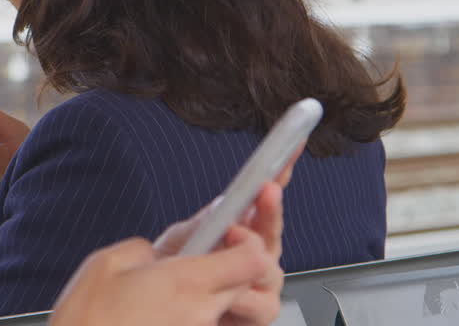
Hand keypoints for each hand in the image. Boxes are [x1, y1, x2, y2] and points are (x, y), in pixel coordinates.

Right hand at [49, 228, 280, 325]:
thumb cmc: (88, 319)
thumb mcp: (109, 263)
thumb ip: (145, 251)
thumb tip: (157, 257)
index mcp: (187, 283)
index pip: (253, 260)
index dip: (248, 242)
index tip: (228, 232)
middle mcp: (200, 313)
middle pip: (244, 283)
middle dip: (230, 264)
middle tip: (198, 254)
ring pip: (221, 304)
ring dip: (206, 289)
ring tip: (168, 284)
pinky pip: (199, 321)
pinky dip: (187, 310)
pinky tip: (157, 307)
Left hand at [152, 183, 284, 324]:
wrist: (168, 312)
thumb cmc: (174, 274)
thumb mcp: (183, 241)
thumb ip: (206, 223)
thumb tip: (228, 202)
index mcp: (242, 229)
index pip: (264, 198)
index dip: (280, 172)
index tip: (290, 148)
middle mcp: (257, 253)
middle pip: (273, 228)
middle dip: (270, 209)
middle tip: (266, 192)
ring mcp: (261, 282)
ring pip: (270, 267)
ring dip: (248, 258)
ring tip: (230, 248)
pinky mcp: (259, 311)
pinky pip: (261, 303)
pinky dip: (242, 298)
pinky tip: (228, 296)